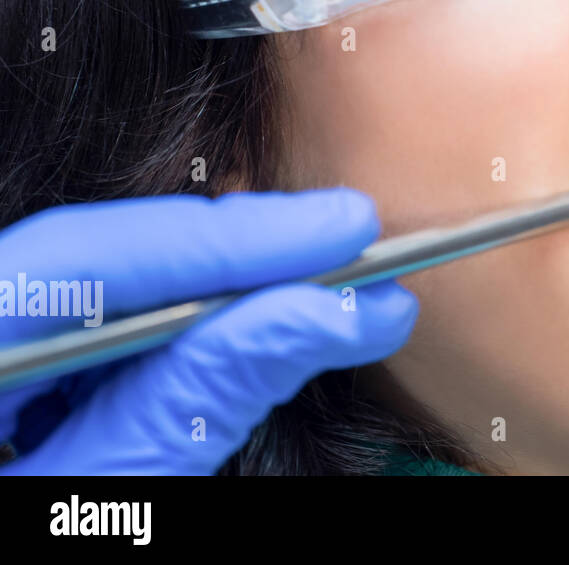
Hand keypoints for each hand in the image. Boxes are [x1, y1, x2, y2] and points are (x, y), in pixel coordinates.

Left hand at [0, 190, 416, 473]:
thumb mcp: (106, 516)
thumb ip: (198, 408)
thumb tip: (323, 313)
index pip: (79, 266)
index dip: (225, 243)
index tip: (345, 236)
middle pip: (87, 259)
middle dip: (231, 251)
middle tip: (352, 242)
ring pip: (93, 284)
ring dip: (215, 281)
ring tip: (318, 278)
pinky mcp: (11, 379)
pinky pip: (88, 325)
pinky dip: (176, 322)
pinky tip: (245, 318)